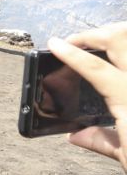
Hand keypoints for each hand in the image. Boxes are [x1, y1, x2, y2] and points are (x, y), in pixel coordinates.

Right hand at [49, 23, 126, 170]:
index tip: (54, 43)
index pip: (94, 66)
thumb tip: (77, 136)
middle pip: (119, 37)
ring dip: (118, 34)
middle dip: (93, 34)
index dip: (71, 52)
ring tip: (104, 42)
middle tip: (77, 41)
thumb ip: (101, 141)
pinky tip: (122, 57)